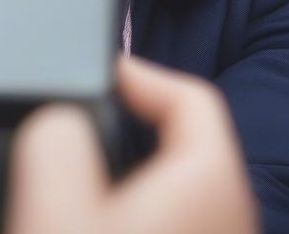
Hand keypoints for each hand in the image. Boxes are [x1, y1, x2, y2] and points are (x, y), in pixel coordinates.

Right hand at [6, 56, 257, 233]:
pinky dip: (135, 217)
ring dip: (126, 180)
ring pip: (175, 191)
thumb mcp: (52, 215)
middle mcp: (235, 216)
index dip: (137, 72)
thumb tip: (57, 122)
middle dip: (126, 126)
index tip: (87, 71)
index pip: (190, 96)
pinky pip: (171, 225)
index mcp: (212, 181)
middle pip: (184, 143)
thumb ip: (53, 139)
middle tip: (71, 127)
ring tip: (72, 184)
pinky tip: (93, 224)